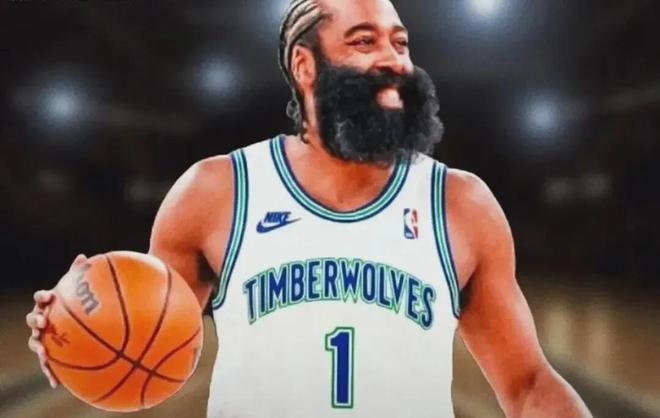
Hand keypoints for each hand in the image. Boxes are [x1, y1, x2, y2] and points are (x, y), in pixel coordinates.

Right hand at [26, 253, 87, 387]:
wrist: (81, 327)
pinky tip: (56, 384)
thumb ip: (80, 276)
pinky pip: (48, 365)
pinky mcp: (49, 355)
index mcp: (50, 304)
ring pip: (35, 342)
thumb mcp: (81, 292)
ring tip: (44, 352)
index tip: (48, 295)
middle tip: (42, 321)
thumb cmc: (80, 305)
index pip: (41, 297)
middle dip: (35, 320)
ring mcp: (43, 337)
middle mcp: (43, 320)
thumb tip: (84, 257)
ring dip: (38, 346)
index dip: (43, 296)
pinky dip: (50, 373)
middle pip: (33, 319)